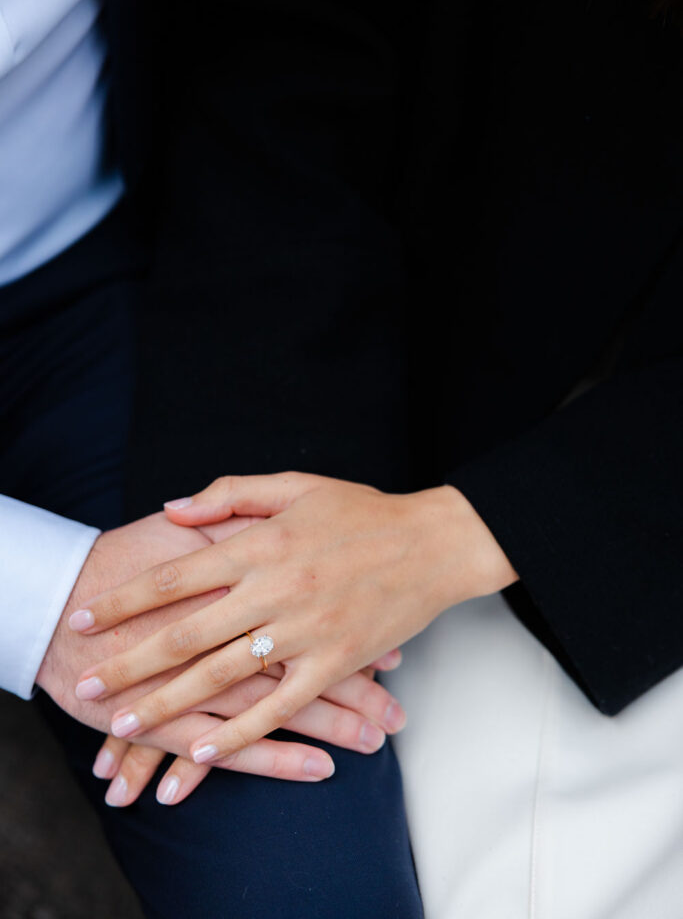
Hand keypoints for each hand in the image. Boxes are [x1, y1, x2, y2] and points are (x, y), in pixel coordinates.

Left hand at [40, 510, 405, 789]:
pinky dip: (238, 735)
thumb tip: (170, 510)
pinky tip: (202, 753)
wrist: (434, 544)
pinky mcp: (336, 663)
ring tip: (124, 725)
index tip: (82, 618)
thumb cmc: (363, 511)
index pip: (174, 576)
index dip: (123, 600)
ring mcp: (305, 631)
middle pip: (185, 634)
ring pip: (222, 676)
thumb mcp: (295, 485)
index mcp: (260, 543)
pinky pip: (279, 707)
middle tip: (88, 684)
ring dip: (167, 704)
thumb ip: (229, 493)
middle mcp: (275, 589)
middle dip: (129, 662)